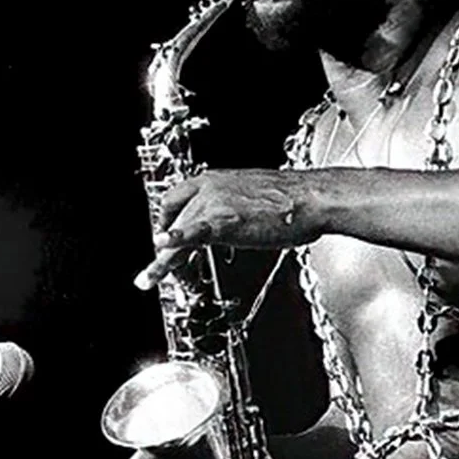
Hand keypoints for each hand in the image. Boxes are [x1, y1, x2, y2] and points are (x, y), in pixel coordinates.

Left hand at [134, 169, 314, 288]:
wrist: (309, 198)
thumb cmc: (293, 200)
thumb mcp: (255, 200)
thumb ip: (237, 209)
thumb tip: (237, 222)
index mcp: (217, 180)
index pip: (177, 197)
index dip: (168, 219)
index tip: (165, 234)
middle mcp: (210, 188)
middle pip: (172, 215)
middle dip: (163, 241)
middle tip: (160, 263)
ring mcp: (214, 203)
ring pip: (177, 231)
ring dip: (162, 259)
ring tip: (148, 278)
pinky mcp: (223, 221)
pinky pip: (191, 232)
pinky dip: (174, 240)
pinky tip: (161, 247)